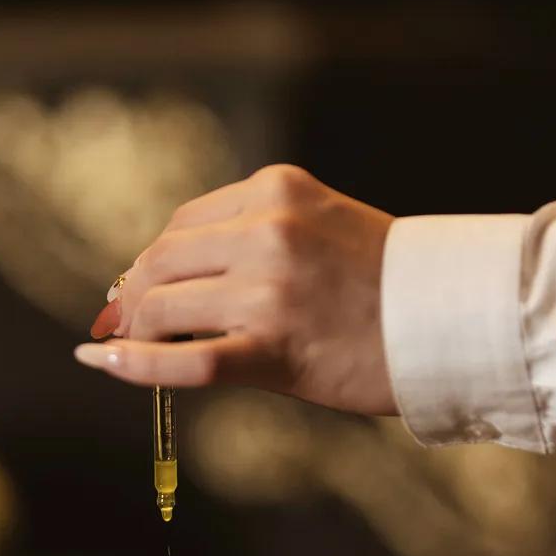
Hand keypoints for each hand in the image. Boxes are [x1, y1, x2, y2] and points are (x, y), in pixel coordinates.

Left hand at [74, 164, 396, 414]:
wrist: (452, 323)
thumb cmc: (387, 285)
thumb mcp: (319, 228)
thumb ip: (252, 238)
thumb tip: (166, 279)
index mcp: (276, 191)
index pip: (183, 224)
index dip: (151, 263)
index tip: (138, 292)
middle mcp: (267, 232)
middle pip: (161, 262)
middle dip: (132, 297)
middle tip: (120, 325)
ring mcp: (267, 289)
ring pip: (163, 308)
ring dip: (138, 333)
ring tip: (134, 349)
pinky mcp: (272, 347)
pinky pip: (183, 361)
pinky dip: (134, 364)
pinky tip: (103, 362)